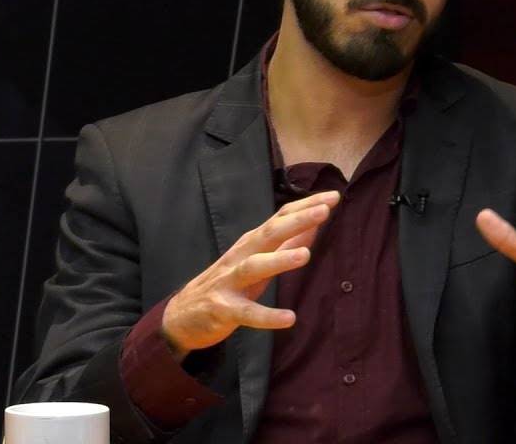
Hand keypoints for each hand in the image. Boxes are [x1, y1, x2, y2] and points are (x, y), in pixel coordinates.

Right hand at [161, 190, 339, 359]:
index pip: (280, 218)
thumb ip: (284, 244)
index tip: (333, 196)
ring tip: (306, 255)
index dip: (305, 207)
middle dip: (296, 221)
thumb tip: (313, 226)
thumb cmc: (228, 283)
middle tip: (324, 210)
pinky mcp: (223, 309)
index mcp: (251, 244)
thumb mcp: (257, 259)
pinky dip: (267, 316)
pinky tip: (289, 319)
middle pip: (269, 233)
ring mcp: (230, 282)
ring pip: (255, 267)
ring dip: (280, 260)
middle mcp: (240, 256)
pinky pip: (246, 313)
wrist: (182, 315)